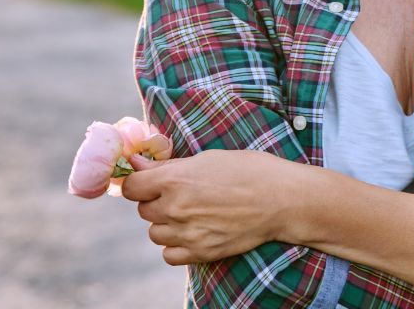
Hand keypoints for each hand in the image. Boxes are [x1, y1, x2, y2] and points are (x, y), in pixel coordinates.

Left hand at [121, 148, 295, 265]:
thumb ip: (168, 166)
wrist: (282, 199)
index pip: (131, 186)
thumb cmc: (249, 170)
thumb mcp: (208, 159)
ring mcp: (187, 233)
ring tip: (192, 213)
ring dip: (166, 224)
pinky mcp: (201, 252)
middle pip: (144, 210)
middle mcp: (176, 208)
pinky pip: (169, 254)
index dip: (139, 182)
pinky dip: (176, 245)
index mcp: (175, 180)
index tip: (148, 181)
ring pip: (154, 233)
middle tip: (182, 194)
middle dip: (157, 201)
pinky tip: (193, 231)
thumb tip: (135, 164)